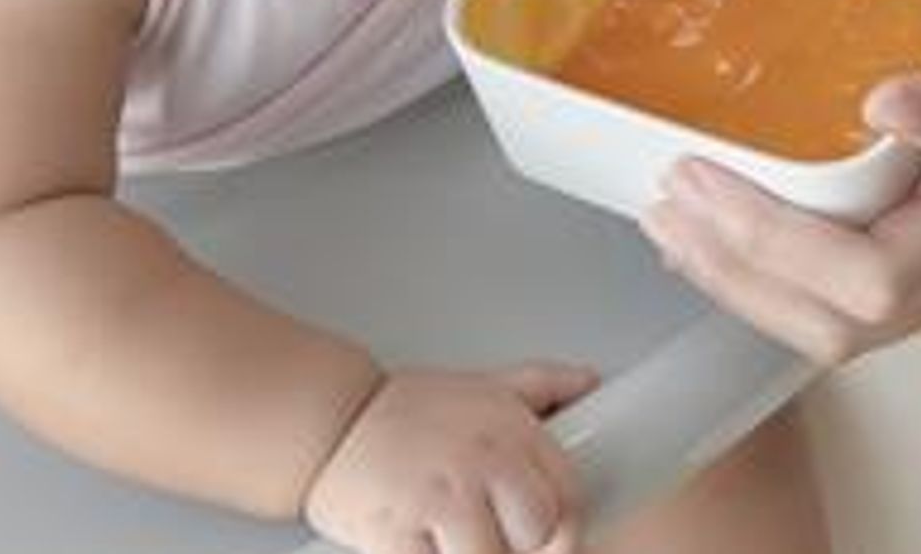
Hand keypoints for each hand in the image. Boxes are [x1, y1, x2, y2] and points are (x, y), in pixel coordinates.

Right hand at [301, 364, 594, 553]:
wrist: (329, 421)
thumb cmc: (406, 411)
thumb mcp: (481, 386)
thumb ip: (542, 386)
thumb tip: (591, 383)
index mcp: (510, 431)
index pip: (570, 498)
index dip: (561, 526)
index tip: (538, 533)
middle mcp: (481, 462)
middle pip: (540, 537)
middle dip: (519, 548)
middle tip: (490, 538)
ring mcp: (440, 499)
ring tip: (450, 543)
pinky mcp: (399, 534)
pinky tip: (421, 546)